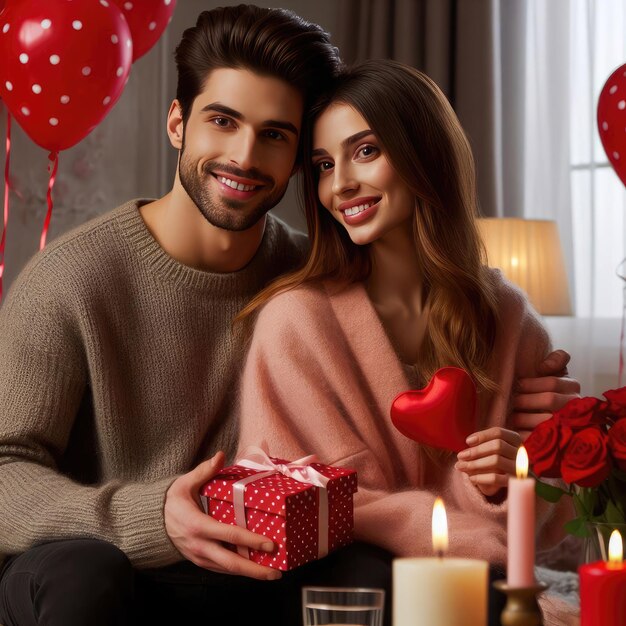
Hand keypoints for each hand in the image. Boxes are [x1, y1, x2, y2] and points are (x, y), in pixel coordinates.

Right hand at [164, 451, 280, 579]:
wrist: (151, 524)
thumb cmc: (171, 502)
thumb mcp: (184, 483)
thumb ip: (204, 471)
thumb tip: (220, 455)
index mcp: (197, 525)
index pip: (229, 535)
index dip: (251, 541)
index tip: (269, 545)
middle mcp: (200, 545)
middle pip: (231, 562)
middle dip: (255, 570)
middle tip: (276, 573)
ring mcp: (199, 557)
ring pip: (227, 569)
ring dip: (248, 573)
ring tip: (270, 573)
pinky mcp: (200, 562)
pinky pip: (221, 569)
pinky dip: (237, 570)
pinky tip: (252, 568)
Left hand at [455, 427, 520, 496]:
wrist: (514, 485)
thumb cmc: (497, 463)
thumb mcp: (491, 452)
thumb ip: (480, 448)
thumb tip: (464, 454)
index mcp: (515, 440)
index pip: (498, 432)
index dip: (482, 436)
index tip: (467, 442)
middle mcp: (521, 452)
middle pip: (498, 445)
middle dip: (476, 451)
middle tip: (460, 456)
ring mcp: (521, 468)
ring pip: (497, 461)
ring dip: (475, 464)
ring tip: (460, 466)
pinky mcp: (517, 483)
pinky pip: (497, 479)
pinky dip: (482, 478)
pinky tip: (471, 478)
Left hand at [512, 349, 580, 440]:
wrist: (554, 420)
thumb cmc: (547, 390)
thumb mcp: (556, 371)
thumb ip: (557, 359)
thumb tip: (545, 366)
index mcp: (572, 387)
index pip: (553, 382)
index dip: (532, 383)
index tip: (517, 384)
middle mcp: (575, 406)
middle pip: (550, 400)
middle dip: (526, 400)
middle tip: (512, 402)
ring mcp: (570, 425)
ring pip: (545, 420)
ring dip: (524, 418)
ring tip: (510, 416)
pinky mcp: (559, 443)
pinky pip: (540, 438)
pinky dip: (524, 435)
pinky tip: (514, 431)